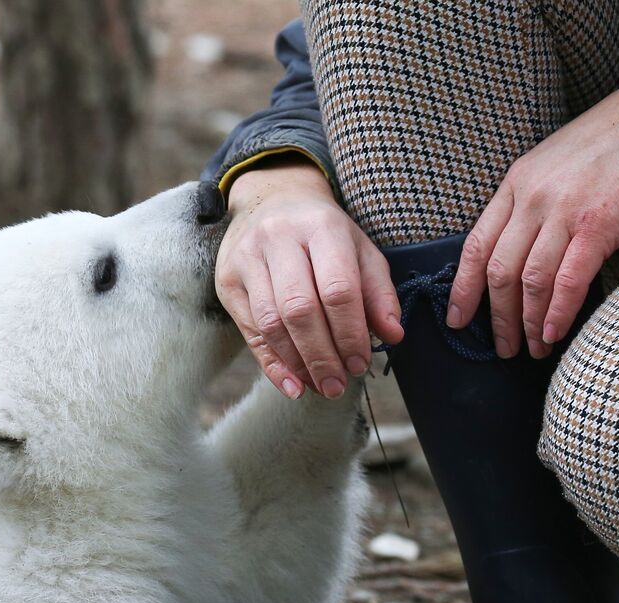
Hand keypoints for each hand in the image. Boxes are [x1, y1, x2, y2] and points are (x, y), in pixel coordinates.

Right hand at [215, 161, 403, 399]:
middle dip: (322, 355)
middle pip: (300, 309)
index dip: (350, 333)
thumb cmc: (323, 233)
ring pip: (271, 322)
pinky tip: (291, 384)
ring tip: (319, 386)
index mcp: (321, 227)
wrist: (270, 200)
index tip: (360, 363)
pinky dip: (272, 363)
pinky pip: (250, 330)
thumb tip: (391, 336)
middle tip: (338, 386)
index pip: (337, 289)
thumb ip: (378, 292)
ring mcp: (247, 259)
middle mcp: (279, 239)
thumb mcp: (359, 249)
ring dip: (297, 363)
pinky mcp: (227, 280)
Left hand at [448, 78, 618, 357]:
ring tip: (532, 348)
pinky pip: (568, 279)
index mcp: (514, 186)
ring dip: (529, 323)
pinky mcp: (599, 224)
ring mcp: (564, 212)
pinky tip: (553, 334)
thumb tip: (516, 253)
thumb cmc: (607, 143)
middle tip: (501, 347)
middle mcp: (531, 200)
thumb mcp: (550, 166)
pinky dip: (558, 312)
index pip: (475, 247)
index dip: (463, 290)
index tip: (457, 320)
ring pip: (530, 281)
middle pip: (500, 272)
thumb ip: (528, 204)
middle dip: (497, 317)